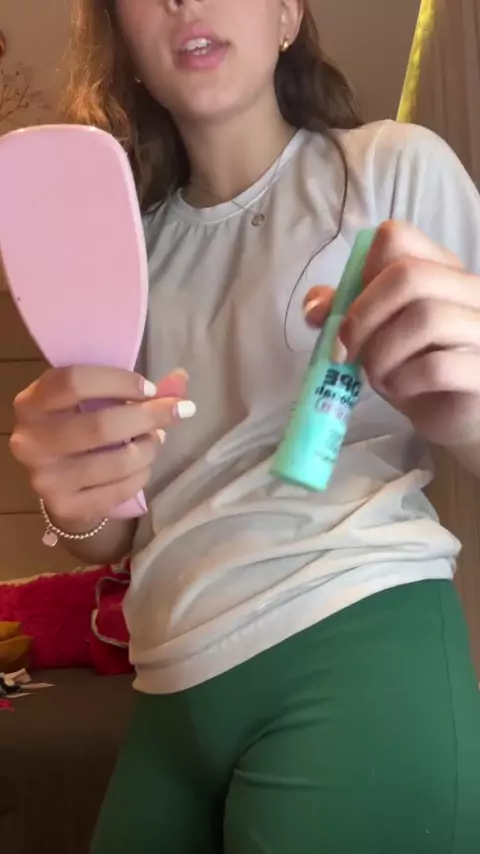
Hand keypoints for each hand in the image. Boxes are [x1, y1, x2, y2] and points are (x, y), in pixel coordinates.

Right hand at [10, 366, 193, 521]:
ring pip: (117, 461)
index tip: (151, 389)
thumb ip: (134, 389)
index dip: (120, 382)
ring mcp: (45, 478)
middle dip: (148, 417)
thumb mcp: (94, 400)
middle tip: (174, 413)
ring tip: (154, 440)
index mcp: (32, 403)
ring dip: (149, 448)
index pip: (75, 382)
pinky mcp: (65, 506)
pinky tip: (142, 466)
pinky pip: (120, 490)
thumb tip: (181, 381)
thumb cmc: (80, 427)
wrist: (59, 482)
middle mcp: (30, 441)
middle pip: (100, 425)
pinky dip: (142, 475)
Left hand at [304, 221, 479, 448]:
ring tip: (376, 376)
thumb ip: (346, 312)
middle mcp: (468, 290)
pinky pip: (437, 366)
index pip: (396, 237)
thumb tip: (313, 308)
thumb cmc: (417, 370)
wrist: (457, 416)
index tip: (345, 311)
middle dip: (362, 316)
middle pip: (409, 274)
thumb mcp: (377, 336)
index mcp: (439, 270)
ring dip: (382, 353)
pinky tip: (400, 391)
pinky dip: (403, 380)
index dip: (360, 272)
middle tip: (344, 352)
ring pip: (426, 318)